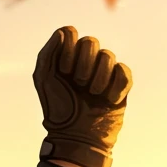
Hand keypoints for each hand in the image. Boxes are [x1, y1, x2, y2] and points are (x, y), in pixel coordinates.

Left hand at [32, 26, 131, 166]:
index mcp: (66, 57)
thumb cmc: (57, 109)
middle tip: (78, 84)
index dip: (67, 50)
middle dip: (82, 64)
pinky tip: (107, 99)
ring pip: (107, 56)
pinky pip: (123, 71)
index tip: (63, 71)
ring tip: (92, 95)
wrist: (75, 136)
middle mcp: (86, 61)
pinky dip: (114, 87)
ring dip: (97, 78)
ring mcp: (104, 71)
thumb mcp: (44, 80)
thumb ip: (48, 53)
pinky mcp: (121, 83)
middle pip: (90, 42)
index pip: (70, 33)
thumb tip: (65, 31)